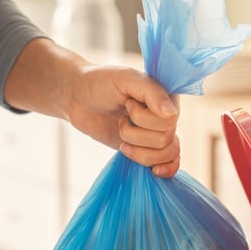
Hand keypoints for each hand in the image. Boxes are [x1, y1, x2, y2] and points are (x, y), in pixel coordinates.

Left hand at [65, 64, 180, 177]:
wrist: (78, 97)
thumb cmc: (100, 82)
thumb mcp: (125, 78)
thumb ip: (152, 93)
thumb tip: (172, 115)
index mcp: (166, 96)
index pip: (169, 121)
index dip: (144, 118)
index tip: (127, 104)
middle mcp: (165, 116)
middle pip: (165, 140)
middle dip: (135, 134)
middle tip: (120, 120)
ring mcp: (156, 134)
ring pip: (165, 155)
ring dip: (139, 151)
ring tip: (122, 138)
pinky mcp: (147, 149)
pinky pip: (169, 164)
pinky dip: (165, 170)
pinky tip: (154, 171)